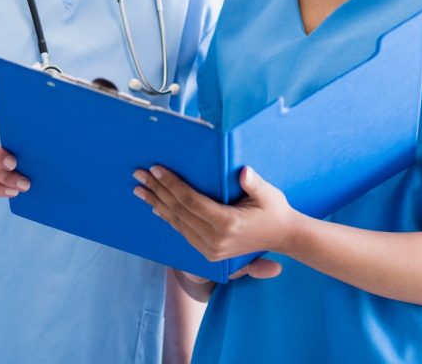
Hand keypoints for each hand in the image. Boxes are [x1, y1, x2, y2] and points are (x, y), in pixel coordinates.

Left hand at [133, 164, 293, 267]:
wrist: (283, 237)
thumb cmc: (274, 210)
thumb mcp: (268, 194)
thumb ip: (254, 184)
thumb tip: (244, 172)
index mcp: (227, 224)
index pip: (190, 201)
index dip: (171, 184)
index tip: (156, 168)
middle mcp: (215, 240)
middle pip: (178, 211)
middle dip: (157, 190)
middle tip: (139, 174)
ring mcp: (210, 249)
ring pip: (176, 222)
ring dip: (156, 203)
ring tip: (140, 188)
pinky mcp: (208, 252)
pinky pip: (182, 231)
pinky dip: (167, 217)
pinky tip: (155, 206)